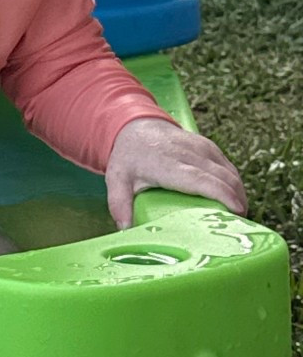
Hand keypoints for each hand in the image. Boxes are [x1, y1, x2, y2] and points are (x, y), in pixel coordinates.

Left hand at [104, 117, 246, 227]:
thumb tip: (126, 229)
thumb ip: (119, 205)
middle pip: (223, 178)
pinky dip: (235, 184)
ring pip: (230, 172)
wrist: (137, 127)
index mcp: (168, 165)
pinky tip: (235, 201)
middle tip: (240, 226)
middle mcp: (189, 154)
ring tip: (239, 218)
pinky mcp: (209, 147)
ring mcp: (202, 148)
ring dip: (239, 194)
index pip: (201, 180)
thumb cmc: (129, 157)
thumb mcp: (117, 180)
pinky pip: (229, 167)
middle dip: (237, 201)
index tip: (237, 211)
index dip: (222, 195)